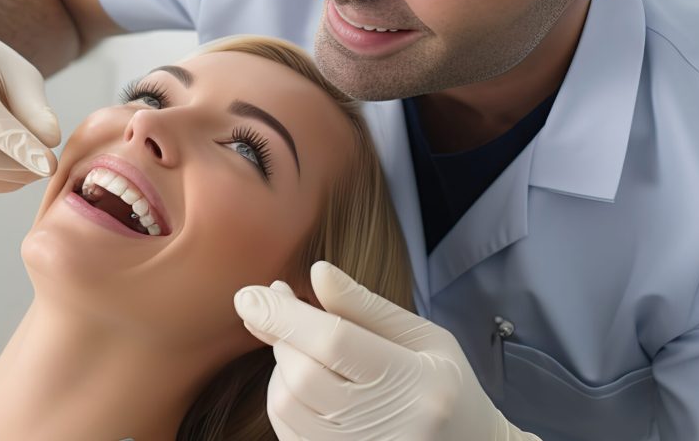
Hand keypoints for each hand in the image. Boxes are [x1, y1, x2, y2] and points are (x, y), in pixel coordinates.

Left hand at [234, 261, 539, 440]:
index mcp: (417, 384)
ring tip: (305, 351)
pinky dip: (283, 400)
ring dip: (280, 368)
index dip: (286, 315)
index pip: (335, 343)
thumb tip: (317, 272)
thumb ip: (366, 307)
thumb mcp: (423, 339)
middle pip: (303, 373)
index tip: (251, 293)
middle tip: (282, 311)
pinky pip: (287, 431)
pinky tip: (303, 383)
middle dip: (282, 337)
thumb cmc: (447, 388)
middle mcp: (389, 427)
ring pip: (287, 405)